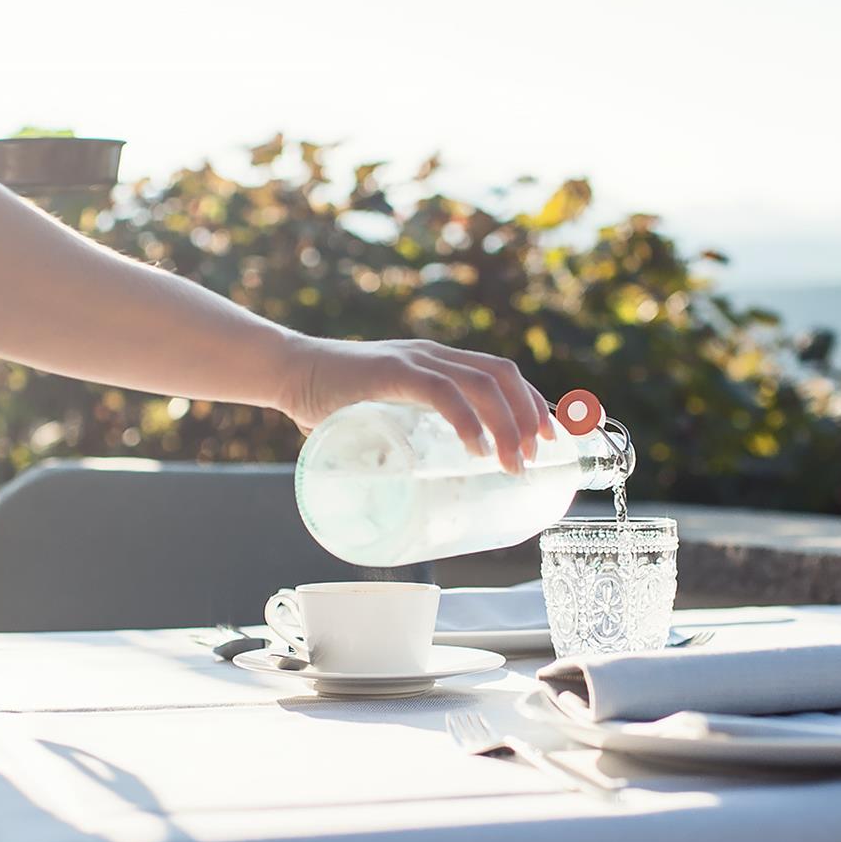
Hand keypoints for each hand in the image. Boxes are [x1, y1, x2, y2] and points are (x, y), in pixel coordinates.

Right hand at [275, 335, 554, 472]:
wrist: (289, 372)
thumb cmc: (333, 401)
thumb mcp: (383, 418)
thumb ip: (402, 440)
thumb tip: (416, 486)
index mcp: (439, 363)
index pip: (502, 374)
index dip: (533, 403)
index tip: (551, 440)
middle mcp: (435, 355)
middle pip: (503, 376)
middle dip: (529, 417)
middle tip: (534, 459)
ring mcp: (415, 361)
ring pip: (482, 383)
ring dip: (507, 425)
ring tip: (511, 464)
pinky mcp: (392, 372)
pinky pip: (442, 391)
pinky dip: (466, 421)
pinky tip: (476, 449)